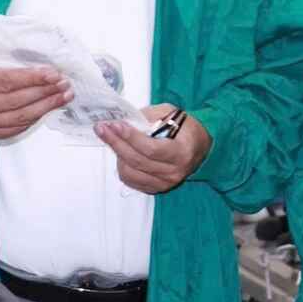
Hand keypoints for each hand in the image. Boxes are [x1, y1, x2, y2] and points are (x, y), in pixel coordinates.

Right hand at [0, 54, 70, 140]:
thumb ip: (9, 55)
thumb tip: (42, 54)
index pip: (8, 80)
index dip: (33, 77)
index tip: (54, 73)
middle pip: (17, 100)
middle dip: (45, 92)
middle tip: (64, 84)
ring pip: (19, 116)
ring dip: (46, 106)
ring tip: (62, 96)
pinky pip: (16, 127)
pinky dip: (35, 118)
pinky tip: (47, 108)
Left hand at [94, 104, 211, 194]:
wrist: (200, 146)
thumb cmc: (185, 127)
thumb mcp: (171, 113)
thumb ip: (148, 115)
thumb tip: (124, 120)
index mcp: (181, 152)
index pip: (151, 149)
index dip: (131, 137)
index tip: (116, 125)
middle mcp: (174, 171)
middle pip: (137, 161)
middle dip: (116, 143)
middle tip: (102, 128)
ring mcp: (166, 183)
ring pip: (131, 173)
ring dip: (117, 155)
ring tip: (113, 139)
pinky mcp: (157, 188)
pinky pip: (132, 181)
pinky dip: (122, 167)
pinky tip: (121, 153)